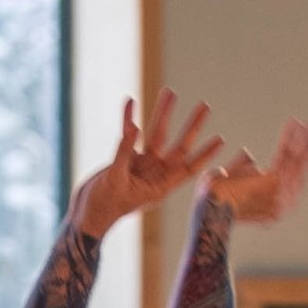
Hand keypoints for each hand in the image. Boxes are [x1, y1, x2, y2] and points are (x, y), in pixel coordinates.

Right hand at [69, 90, 219, 238]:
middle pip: (178, 146)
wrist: (86, 216)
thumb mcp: (115, 180)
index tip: (220, 139)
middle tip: (205, 106)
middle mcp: (156, 174)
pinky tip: (130, 103)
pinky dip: (128, 120)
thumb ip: (124, 154)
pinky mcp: (126, 160)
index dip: (204, 154)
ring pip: (155, 135)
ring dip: (162, 114)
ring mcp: (142, 166)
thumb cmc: (103, 207)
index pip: (188, 168)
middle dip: (192, 126)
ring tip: (169, 92)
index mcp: (160, 187)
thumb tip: (134, 128)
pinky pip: (129, 136)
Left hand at [201, 116, 307, 226]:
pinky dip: (291, 138)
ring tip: (307, 125)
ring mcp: (280, 196)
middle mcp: (284, 206)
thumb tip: (250, 153)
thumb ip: (243, 168)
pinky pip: (286, 156)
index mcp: (276, 208)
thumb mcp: (232, 180)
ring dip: (302, 141)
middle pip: (299, 172)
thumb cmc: (215, 199)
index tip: (304, 145)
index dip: (299, 162)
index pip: (292, 180)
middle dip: (307, 149)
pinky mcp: (274, 184)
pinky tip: (295, 124)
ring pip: (295, 163)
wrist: (208, 210)